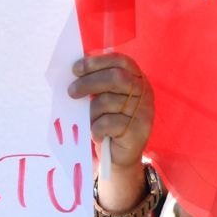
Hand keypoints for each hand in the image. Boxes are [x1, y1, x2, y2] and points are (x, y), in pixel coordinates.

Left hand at [70, 53, 153, 169]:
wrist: (120, 155)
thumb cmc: (109, 121)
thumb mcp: (104, 97)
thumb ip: (96, 82)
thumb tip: (76, 70)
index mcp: (137, 78)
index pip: (120, 61)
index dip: (97, 62)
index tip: (76, 69)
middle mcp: (144, 92)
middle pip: (115, 78)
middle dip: (89, 82)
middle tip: (71, 92)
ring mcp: (144, 111)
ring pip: (108, 101)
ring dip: (91, 112)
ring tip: (90, 121)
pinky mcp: (138, 130)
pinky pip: (107, 123)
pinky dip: (96, 129)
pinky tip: (98, 134)